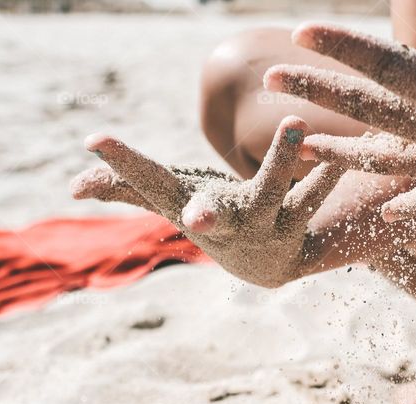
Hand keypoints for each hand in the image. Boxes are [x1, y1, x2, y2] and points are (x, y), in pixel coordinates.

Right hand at [70, 116, 345, 287]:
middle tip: (200, 214)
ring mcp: (263, 228)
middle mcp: (222, 224)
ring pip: (273, 195)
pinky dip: (326, 175)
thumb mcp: (174, 203)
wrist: (271, 266)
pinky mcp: (299, 226)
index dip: (122, 166)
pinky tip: (339, 151)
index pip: (147, 186)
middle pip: (210, 214)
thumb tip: (76, 186)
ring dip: (282, 161)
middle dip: (203, 215)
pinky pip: (314, 197)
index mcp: (185, 210)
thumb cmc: (214, 220)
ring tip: (294, 124)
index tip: (95, 140)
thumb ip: (130, 188)